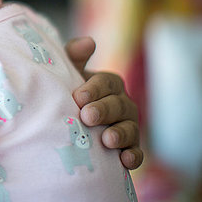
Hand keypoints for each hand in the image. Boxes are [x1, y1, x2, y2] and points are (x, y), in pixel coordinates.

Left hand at [66, 37, 142, 169]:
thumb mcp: (66, 74)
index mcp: (107, 84)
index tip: (78, 97)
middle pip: (118, 105)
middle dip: (104, 111)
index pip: (106, 82)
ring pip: (130, 128)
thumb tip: (89, 42)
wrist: (64, 125)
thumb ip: (73, 56)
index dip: (94, 89)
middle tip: (87, 117)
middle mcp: (121, 104)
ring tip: (107, 140)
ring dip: (120, 134)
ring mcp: (127, 126)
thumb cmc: (66, 93)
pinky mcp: (128, 149)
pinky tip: (124, 160)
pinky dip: (133, 156)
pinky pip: (136, 153)